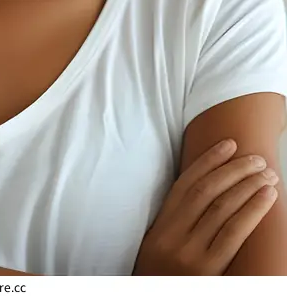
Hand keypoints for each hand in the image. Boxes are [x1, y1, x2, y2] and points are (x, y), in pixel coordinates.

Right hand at [133, 138, 278, 274]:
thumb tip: (207, 197)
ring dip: (248, 186)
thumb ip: (176, 226)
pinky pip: (233, 234)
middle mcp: (173, 237)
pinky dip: (251, 211)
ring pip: (222, 208)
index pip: (186, 184)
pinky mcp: (207, 272)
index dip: (209, 161)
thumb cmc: (161, 282)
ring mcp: (190, 255)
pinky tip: (266, 198)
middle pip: (207, 192)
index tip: (229, 144)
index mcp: (160, 229)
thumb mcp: (160, 251)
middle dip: (234, 170)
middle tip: (257, 159)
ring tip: (268, 175)